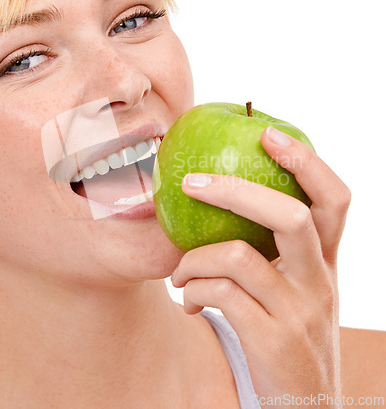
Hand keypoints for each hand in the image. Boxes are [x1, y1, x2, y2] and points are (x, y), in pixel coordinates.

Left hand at [171, 126, 350, 406]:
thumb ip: (270, 249)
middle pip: (289, 215)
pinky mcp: (273, 341)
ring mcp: (299, 312)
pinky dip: (191, 291)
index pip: (334, 199)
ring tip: (179, 272)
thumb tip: (223, 200)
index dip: (305, 161)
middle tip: (190, 183)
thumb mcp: (292, 288)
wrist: (304, 408)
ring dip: (193, 258)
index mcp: (325, 261)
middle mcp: (320, 281)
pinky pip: (219, 295)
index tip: (267, 133)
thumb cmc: (285, 331)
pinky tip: (187, 303)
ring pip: (238, 256)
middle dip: (234, 191)